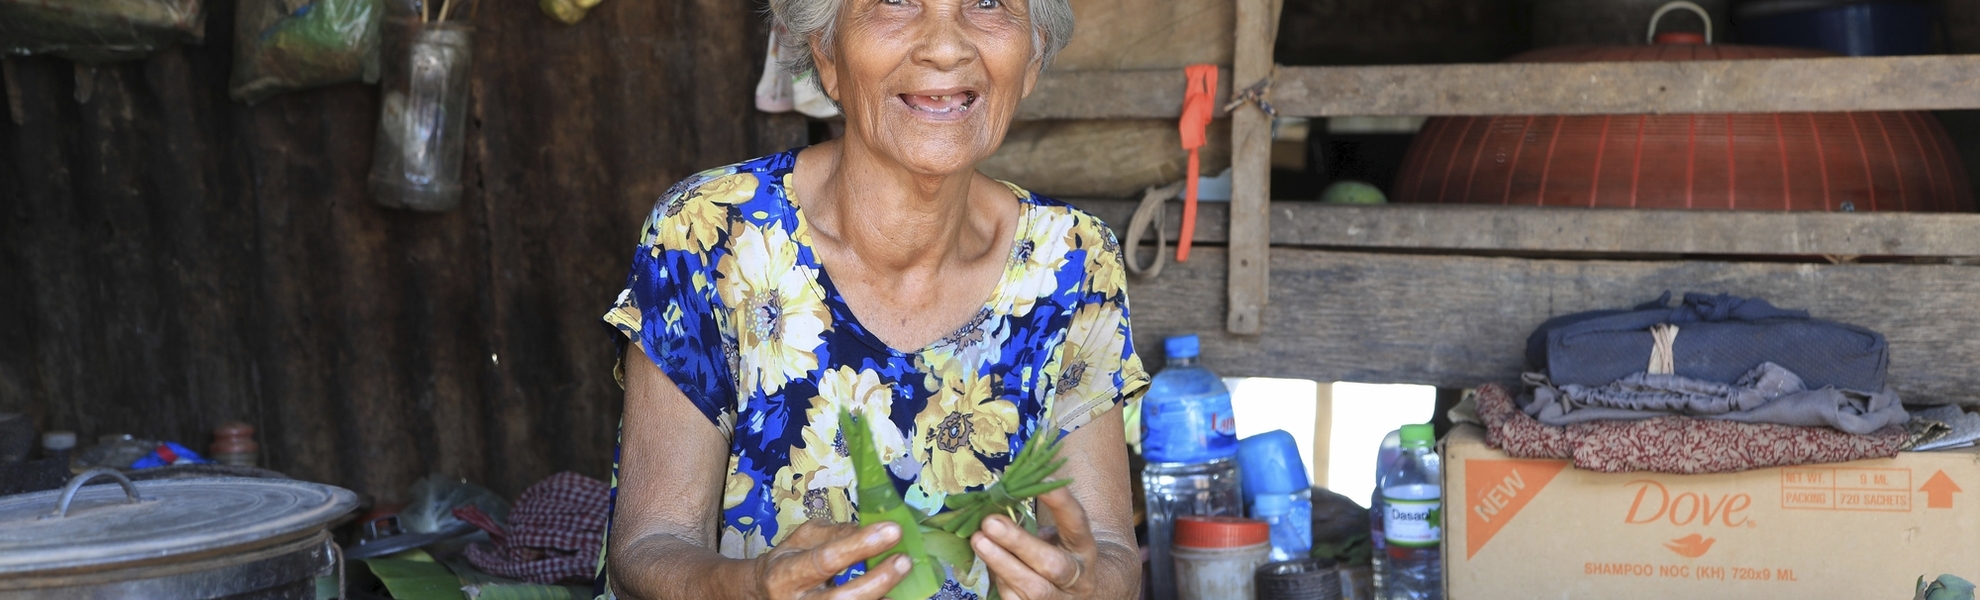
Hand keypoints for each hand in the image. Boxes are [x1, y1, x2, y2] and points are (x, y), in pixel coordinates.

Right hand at [755, 521, 911, 599]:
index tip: (891, 530)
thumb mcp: (802, 539)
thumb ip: (834, 533)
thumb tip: (870, 528)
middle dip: (877, 581)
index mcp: (787, 573)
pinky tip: (896, 597)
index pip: (826, 559)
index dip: (860, 545)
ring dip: (882, 598)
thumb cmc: (789, 562)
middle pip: (841, 599)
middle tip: (903, 561)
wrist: (766, 593)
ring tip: (906, 582)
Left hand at [970, 487, 1099, 599]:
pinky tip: (989, 562)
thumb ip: (1031, 522)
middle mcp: (1078, 577)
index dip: (1062, 504)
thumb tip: (995, 502)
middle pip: (1054, 565)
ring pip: (1034, 589)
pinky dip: (999, 580)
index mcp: (1084, 548)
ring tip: (978, 541)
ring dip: (1002, 563)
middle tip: (990, 522)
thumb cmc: (1057, 554)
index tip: (1041, 483)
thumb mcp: (1056, 535)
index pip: (1077, 523)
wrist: (1076, 592)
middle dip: (1020, 543)